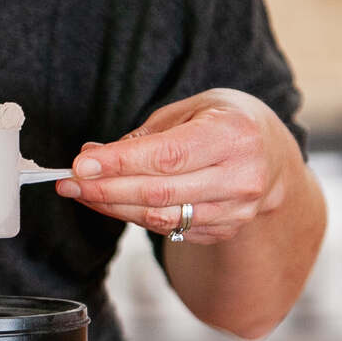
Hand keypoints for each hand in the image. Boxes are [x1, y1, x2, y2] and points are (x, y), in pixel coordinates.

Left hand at [56, 88, 297, 242]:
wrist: (274, 157)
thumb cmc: (227, 123)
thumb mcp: (193, 110)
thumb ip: (145, 135)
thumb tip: (92, 155)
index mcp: (234, 135)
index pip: (167, 156)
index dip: (120, 163)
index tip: (80, 165)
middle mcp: (241, 177)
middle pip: (159, 192)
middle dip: (105, 189)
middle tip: (67, 182)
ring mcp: (236, 211)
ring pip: (160, 217)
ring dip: (112, 206)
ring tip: (81, 192)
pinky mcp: (223, 230)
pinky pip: (168, 228)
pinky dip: (133, 216)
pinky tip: (112, 201)